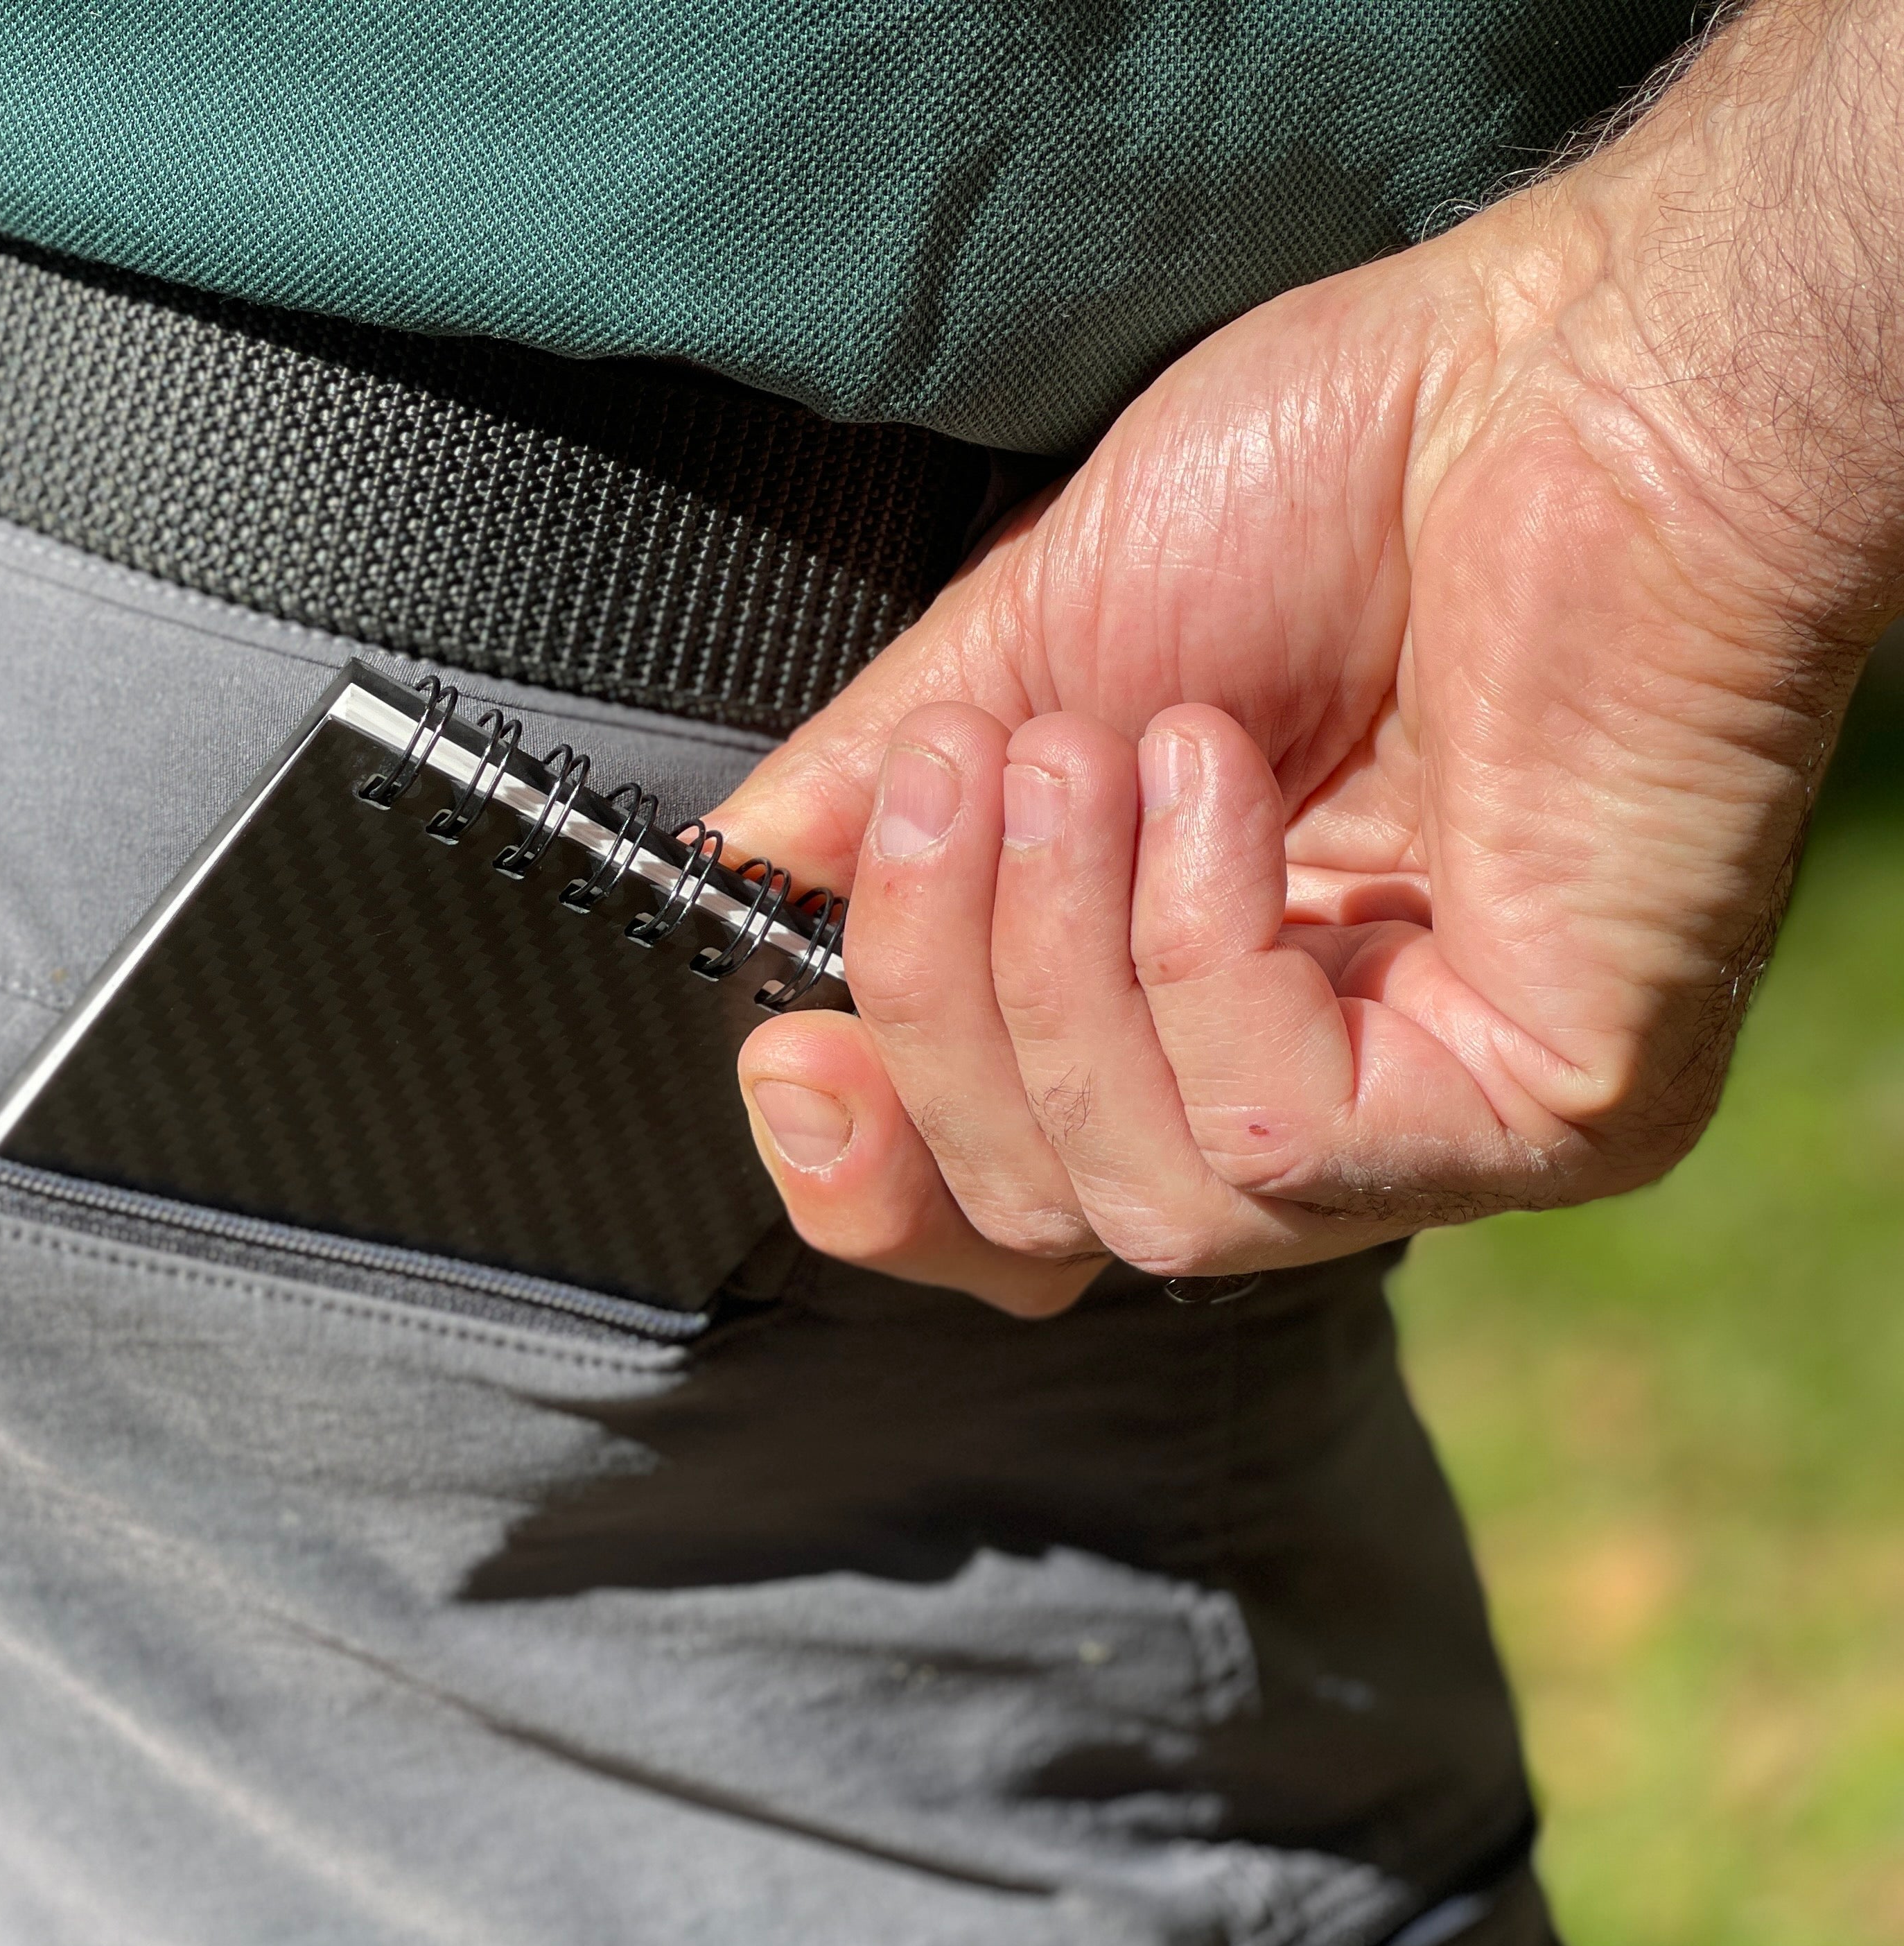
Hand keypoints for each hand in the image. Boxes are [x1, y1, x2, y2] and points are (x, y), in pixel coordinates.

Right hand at [716, 0, 1900, 1310]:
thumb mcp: (1025, 655)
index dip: (871, 1168)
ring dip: (1053, 961)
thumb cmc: (1332, 475)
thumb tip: (740, 890)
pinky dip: (1192, 952)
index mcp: (1201, 1004)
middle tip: (958, 781)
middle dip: (938, 1000)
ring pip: (1138, 1204)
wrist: (1563, 367)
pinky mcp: (1549, 1108)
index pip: (1007, 1205)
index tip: (790, 1046)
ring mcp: (1442, 1124)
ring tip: (1089, 751)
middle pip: (1034, 1221)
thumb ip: (877, 805)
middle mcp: (1327, 1097)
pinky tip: (1220, 783)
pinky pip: (1274, 1146)